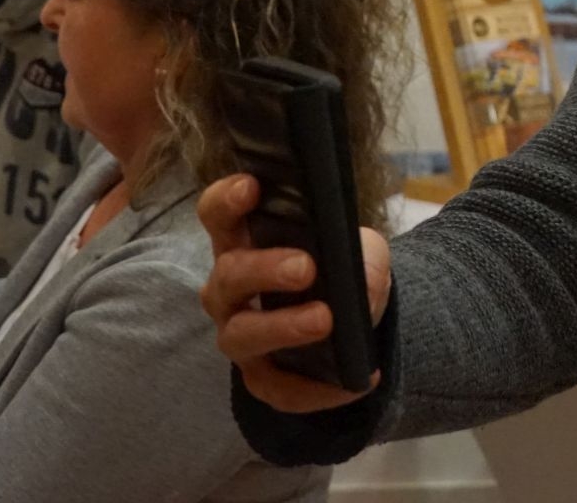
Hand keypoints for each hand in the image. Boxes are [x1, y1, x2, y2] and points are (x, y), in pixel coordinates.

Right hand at [197, 173, 392, 412]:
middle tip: (306, 267)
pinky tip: (358, 379)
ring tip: (325, 319)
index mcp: (244, 244)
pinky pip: (280, 389)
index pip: (218, 216)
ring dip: (281, 326)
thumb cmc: (340, 269)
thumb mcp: (358, 249)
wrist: (356, 320)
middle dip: (264, 270)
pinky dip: (319, 387)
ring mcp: (240, 336)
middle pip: (227, 277)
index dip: (226, 200)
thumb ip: (357, 251)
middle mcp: (229, 291)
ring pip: (241, 335)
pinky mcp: (262, 379)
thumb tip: (357, 273)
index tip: (252, 186)